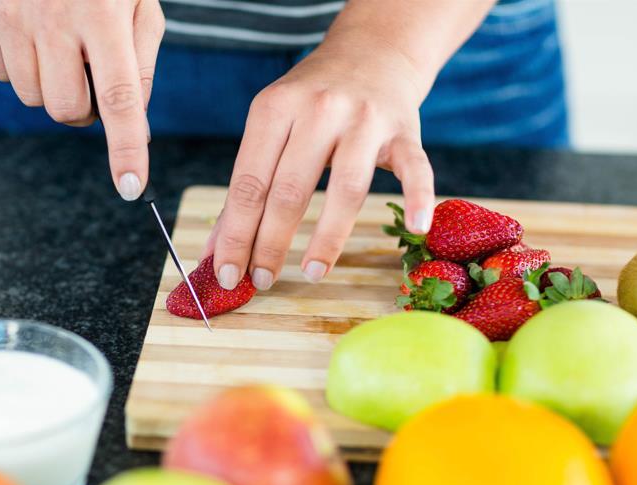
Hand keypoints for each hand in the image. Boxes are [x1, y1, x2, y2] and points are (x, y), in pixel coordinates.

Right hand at [0, 0, 163, 199]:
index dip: (125, 148)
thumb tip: (136, 126)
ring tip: (61, 46)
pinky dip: (21, 66)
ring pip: (32, 98)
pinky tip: (32, 34)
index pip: (119, 98)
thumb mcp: (138, 3)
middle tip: (91, 79)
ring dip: (51, 86)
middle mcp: (53, 19)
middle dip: (84, 109)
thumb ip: (141, 63)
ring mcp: (9, 17)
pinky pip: (2, 75)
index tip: (129, 186)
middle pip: (66, 109)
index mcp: (104, 16)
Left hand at [204, 36, 435, 290]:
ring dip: (327, 238)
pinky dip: (418, 197)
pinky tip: (416, 228)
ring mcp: (365, 120)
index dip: (237, 234)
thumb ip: (247, 186)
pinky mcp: (405, 130)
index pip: (249, 183)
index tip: (228, 273)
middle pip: (290, 190)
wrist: (373, 50)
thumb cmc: (312, 100)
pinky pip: (416, 168)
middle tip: (261, 282)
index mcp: (274, 108)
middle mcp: (319, 110)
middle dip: (270, 243)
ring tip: (310, 273)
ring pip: (346, 188)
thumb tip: (218, 250)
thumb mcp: (271, 126)